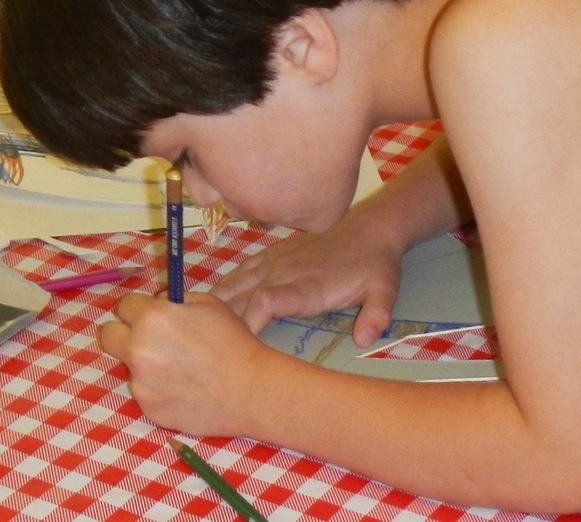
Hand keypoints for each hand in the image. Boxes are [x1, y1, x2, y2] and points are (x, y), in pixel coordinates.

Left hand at [99, 291, 268, 435]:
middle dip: (123, 332)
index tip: (149, 314)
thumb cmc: (233, 341)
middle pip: (107, 335)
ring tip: (180, 369)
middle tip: (148, 338)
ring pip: (128, 366)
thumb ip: (175, 301)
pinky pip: (144, 391)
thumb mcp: (208, 303)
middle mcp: (138, 349)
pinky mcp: (148, 409)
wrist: (249, 389)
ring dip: (145, 363)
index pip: (124, 305)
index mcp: (152, 318)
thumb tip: (157, 303)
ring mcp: (140, 382)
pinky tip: (184, 388)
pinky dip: (158, 388)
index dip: (138, 308)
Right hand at [211, 207, 404, 345]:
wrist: (368, 229)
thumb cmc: (374, 266)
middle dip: (220, 323)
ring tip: (195, 330)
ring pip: (234, 283)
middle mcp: (283, 272)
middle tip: (205, 350)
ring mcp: (274, 262)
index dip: (246, 322)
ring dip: (215, 306)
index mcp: (307, 286)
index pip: (266, 301)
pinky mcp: (270, 255)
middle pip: (241, 296)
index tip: (235, 348)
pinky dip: (222, 288)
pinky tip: (209, 306)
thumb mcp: (385, 290)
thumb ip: (377, 314)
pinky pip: (239, 271)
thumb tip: (365, 339)